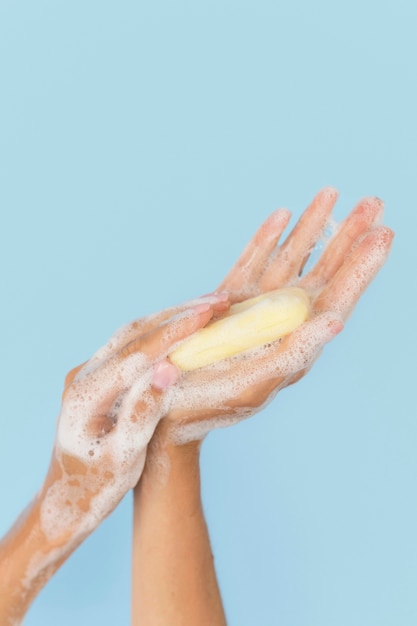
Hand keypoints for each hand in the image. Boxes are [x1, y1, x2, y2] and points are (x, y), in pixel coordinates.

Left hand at [40, 295, 230, 544]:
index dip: (175, 332)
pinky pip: (133, 344)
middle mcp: (83, 375)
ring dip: (172, 317)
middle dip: (179, 314)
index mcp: (85, 396)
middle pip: (136, 333)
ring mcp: (89, 371)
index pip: (137, 353)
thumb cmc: (96, 488)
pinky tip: (186, 324)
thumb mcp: (123, 459)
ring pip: (134, 333)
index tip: (208, 314)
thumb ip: (142, 413)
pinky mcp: (99, 374)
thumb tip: (168, 369)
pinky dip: (161, 331)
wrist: (66, 501)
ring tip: (210, 305)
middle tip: (220, 301)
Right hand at [154, 188, 392, 443]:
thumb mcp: (256, 381)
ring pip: (291, 258)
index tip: (383, 232)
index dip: (362, 266)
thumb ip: (297, 352)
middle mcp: (282, 319)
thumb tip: (336, 322)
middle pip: (323, 270)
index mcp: (296, 340)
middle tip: (373, 202)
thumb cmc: (211, 402)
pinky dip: (268, 237)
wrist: (168, 401)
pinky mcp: (230, 298)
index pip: (338, 296)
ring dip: (313, 227)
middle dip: (347, 236)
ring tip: (331, 194)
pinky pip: (253, 261)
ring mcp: (257, 305)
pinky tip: (282, 215)